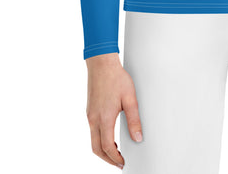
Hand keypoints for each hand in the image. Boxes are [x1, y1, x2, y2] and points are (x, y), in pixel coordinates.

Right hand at [85, 52, 143, 168]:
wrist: (101, 63)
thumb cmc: (116, 78)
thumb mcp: (130, 99)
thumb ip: (134, 120)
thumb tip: (138, 137)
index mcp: (105, 118)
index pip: (107, 147)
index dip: (115, 158)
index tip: (123, 162)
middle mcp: (94, 119)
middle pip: (96, 149)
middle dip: (107, 159)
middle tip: (118, 163)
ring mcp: (90, 114)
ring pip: (92, 140)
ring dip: (102, 150)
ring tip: (115, 152)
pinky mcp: (89, 110)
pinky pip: (92, 130)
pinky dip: (99, 139)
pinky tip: (109, 136)